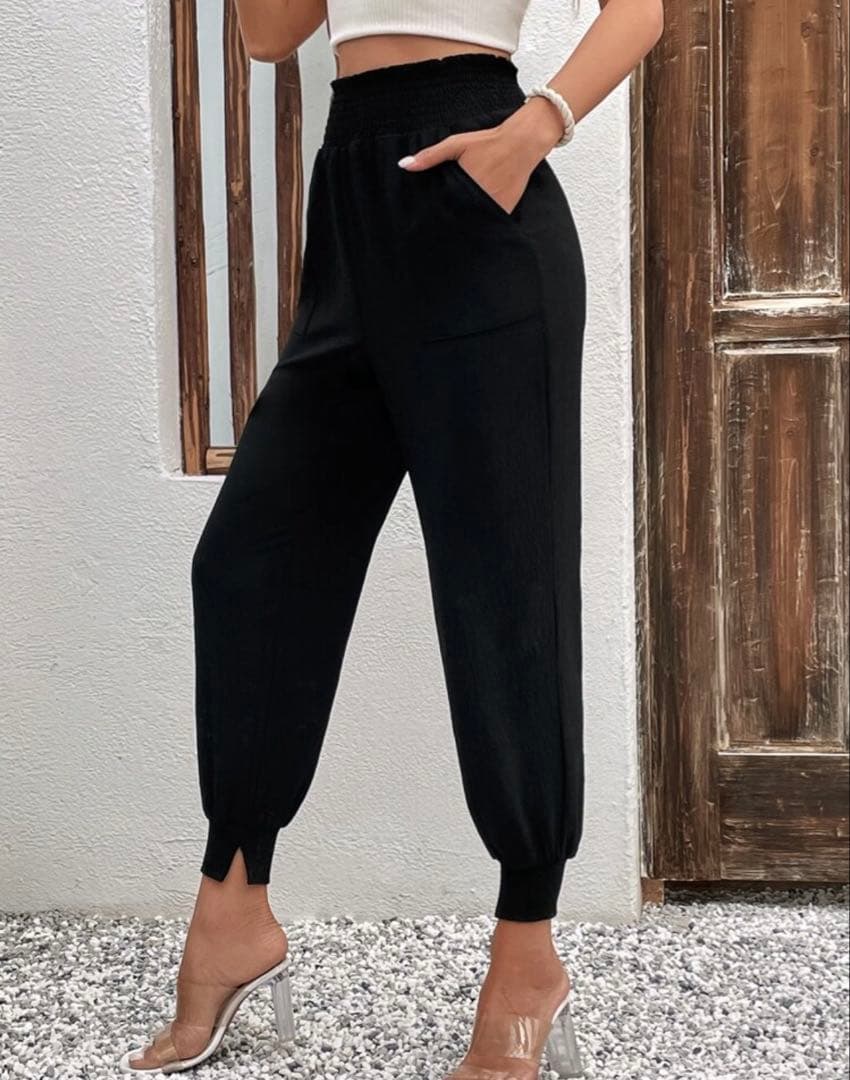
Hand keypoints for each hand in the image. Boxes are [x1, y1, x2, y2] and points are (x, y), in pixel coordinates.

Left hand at [397, 97, 564, 214]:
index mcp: (463, 186)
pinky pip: (489, 221)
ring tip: (457, 223)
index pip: (444, 209)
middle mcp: (478, 200)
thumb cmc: (488, 142)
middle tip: (438, 227)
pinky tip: (476, 216)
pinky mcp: (504, 211)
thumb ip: (430, 156)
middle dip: (450, 220)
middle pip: (458, 218)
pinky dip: (483, 219)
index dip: (436, 215)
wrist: (522, 143)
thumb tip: (404, 165)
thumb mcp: (455, 144)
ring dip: (466, 222)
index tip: (428, 220)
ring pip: (473, 222)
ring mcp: (492, 207)